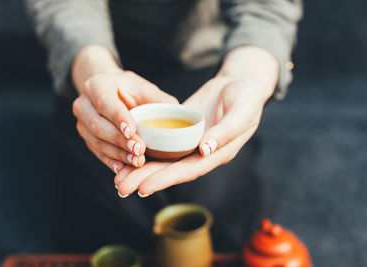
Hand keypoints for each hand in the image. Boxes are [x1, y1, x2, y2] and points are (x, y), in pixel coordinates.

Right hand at [72, 70, 177, 173]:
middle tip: (139, 150)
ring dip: (117, 153)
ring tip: (136, 161)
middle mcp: (84, 103)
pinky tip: (124, 168)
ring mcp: (81, 122)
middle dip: (120, 140)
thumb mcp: (144, 88)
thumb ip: (159, 100)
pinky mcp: (85, 138)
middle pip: (98, 124)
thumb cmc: (130, 90)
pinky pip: (97, 152)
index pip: (105, 102)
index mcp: (98, 84)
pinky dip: (111, 161)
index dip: (118, 118)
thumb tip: (177, 114)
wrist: (110, 93)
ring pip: (96, 141)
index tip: (132, 131)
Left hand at [113, 46, 277, 197]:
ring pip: (164, 159)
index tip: (144, 187)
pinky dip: (146, 150)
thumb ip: (226, 132)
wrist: (240, 83)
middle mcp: (202, 153)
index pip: (189, 170)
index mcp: (218, 153)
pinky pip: (163, 143)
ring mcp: (191, 143)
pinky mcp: (181, 131)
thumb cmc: (247, 97)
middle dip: (146, 179)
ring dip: (142, 169)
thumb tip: (205, 150)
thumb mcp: (242, 111)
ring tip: (119, 178)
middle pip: (171, 170)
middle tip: (122, 187)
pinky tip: (128, 154)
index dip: (167, 179)